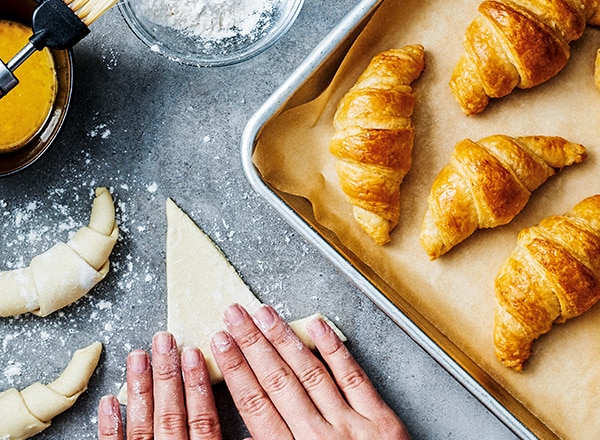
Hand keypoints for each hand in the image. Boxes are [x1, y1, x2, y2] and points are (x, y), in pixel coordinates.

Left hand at [97, 332, 220, 439]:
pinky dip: (110, 424)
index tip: (194, 353)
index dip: (198, 384)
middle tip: (164, 341)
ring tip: (138, 355)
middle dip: (168, 374)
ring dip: (140, 388)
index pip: (203, 418)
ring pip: (143, 425)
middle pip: (171, 413)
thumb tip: (256, 431)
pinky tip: (107, 400)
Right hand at [211, 304, 410, 439]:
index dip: (235, 369)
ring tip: (265, 314)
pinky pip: (353, 376)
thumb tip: (247, 434)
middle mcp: (317, 438)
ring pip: (309, 373)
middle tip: (235, 315)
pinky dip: (334, 349)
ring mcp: (350, 425)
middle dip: (252, 343)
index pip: (255, 403)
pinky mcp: (380, 419)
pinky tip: (317, 326)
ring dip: (284, 339)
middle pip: (277, 380)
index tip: (221, 343)